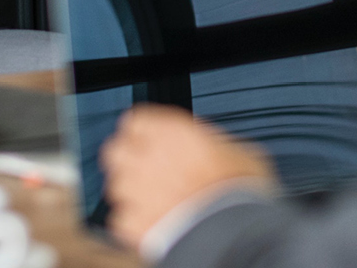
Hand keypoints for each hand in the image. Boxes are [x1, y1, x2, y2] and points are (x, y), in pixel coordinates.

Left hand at [100, 104, 275, 252]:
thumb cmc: (239, 194)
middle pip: (115, 150)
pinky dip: (134, 221)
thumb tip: (212, 141)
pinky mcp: (131, 224)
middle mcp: (147, 159)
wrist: (230, 236)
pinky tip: (154, 222)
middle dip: (127, 158)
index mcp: (172, 134)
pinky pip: (121, 218)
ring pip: (116, 185)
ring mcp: (135, 192)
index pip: (136, 120)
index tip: (149, 138)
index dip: (143, 131)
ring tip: (153, 200)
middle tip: (145, 168)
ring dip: (131, 191)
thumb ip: (215, 142)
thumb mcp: (241, 153)